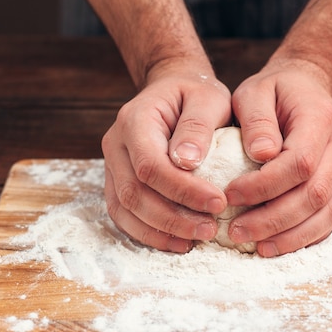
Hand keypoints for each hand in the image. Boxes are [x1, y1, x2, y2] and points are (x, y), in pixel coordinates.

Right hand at [102, 64, 231, 252]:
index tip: (219, 203)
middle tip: (211, 229)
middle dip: (173, 218)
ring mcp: (112, 165)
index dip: (183, 191)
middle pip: (134, 193)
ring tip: (197, 240)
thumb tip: (188, 162)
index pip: (151, 166)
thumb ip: (197, 127)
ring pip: (125, 209)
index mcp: (134, 121)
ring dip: (161, 231)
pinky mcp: (117, 182)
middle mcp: (116, 145)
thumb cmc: (195, 94)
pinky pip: (125, 215)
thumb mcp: (207, 98)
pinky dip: (150, 233)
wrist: (173, 90)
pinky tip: (179, 241)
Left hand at [228, 59, 331, 256]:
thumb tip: (261, 155)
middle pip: (315, 195)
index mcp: (321, 118)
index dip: (264, 186)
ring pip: (328, 213)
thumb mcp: (254, 91)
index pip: (300, 162)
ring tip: (258, 247)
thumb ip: (255, 120)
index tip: (229, 195)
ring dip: (291, 236)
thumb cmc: (275, 92)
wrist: (307, 88)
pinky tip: (278, 245)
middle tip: (237, 231)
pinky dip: (306, 237)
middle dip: (274, 220)